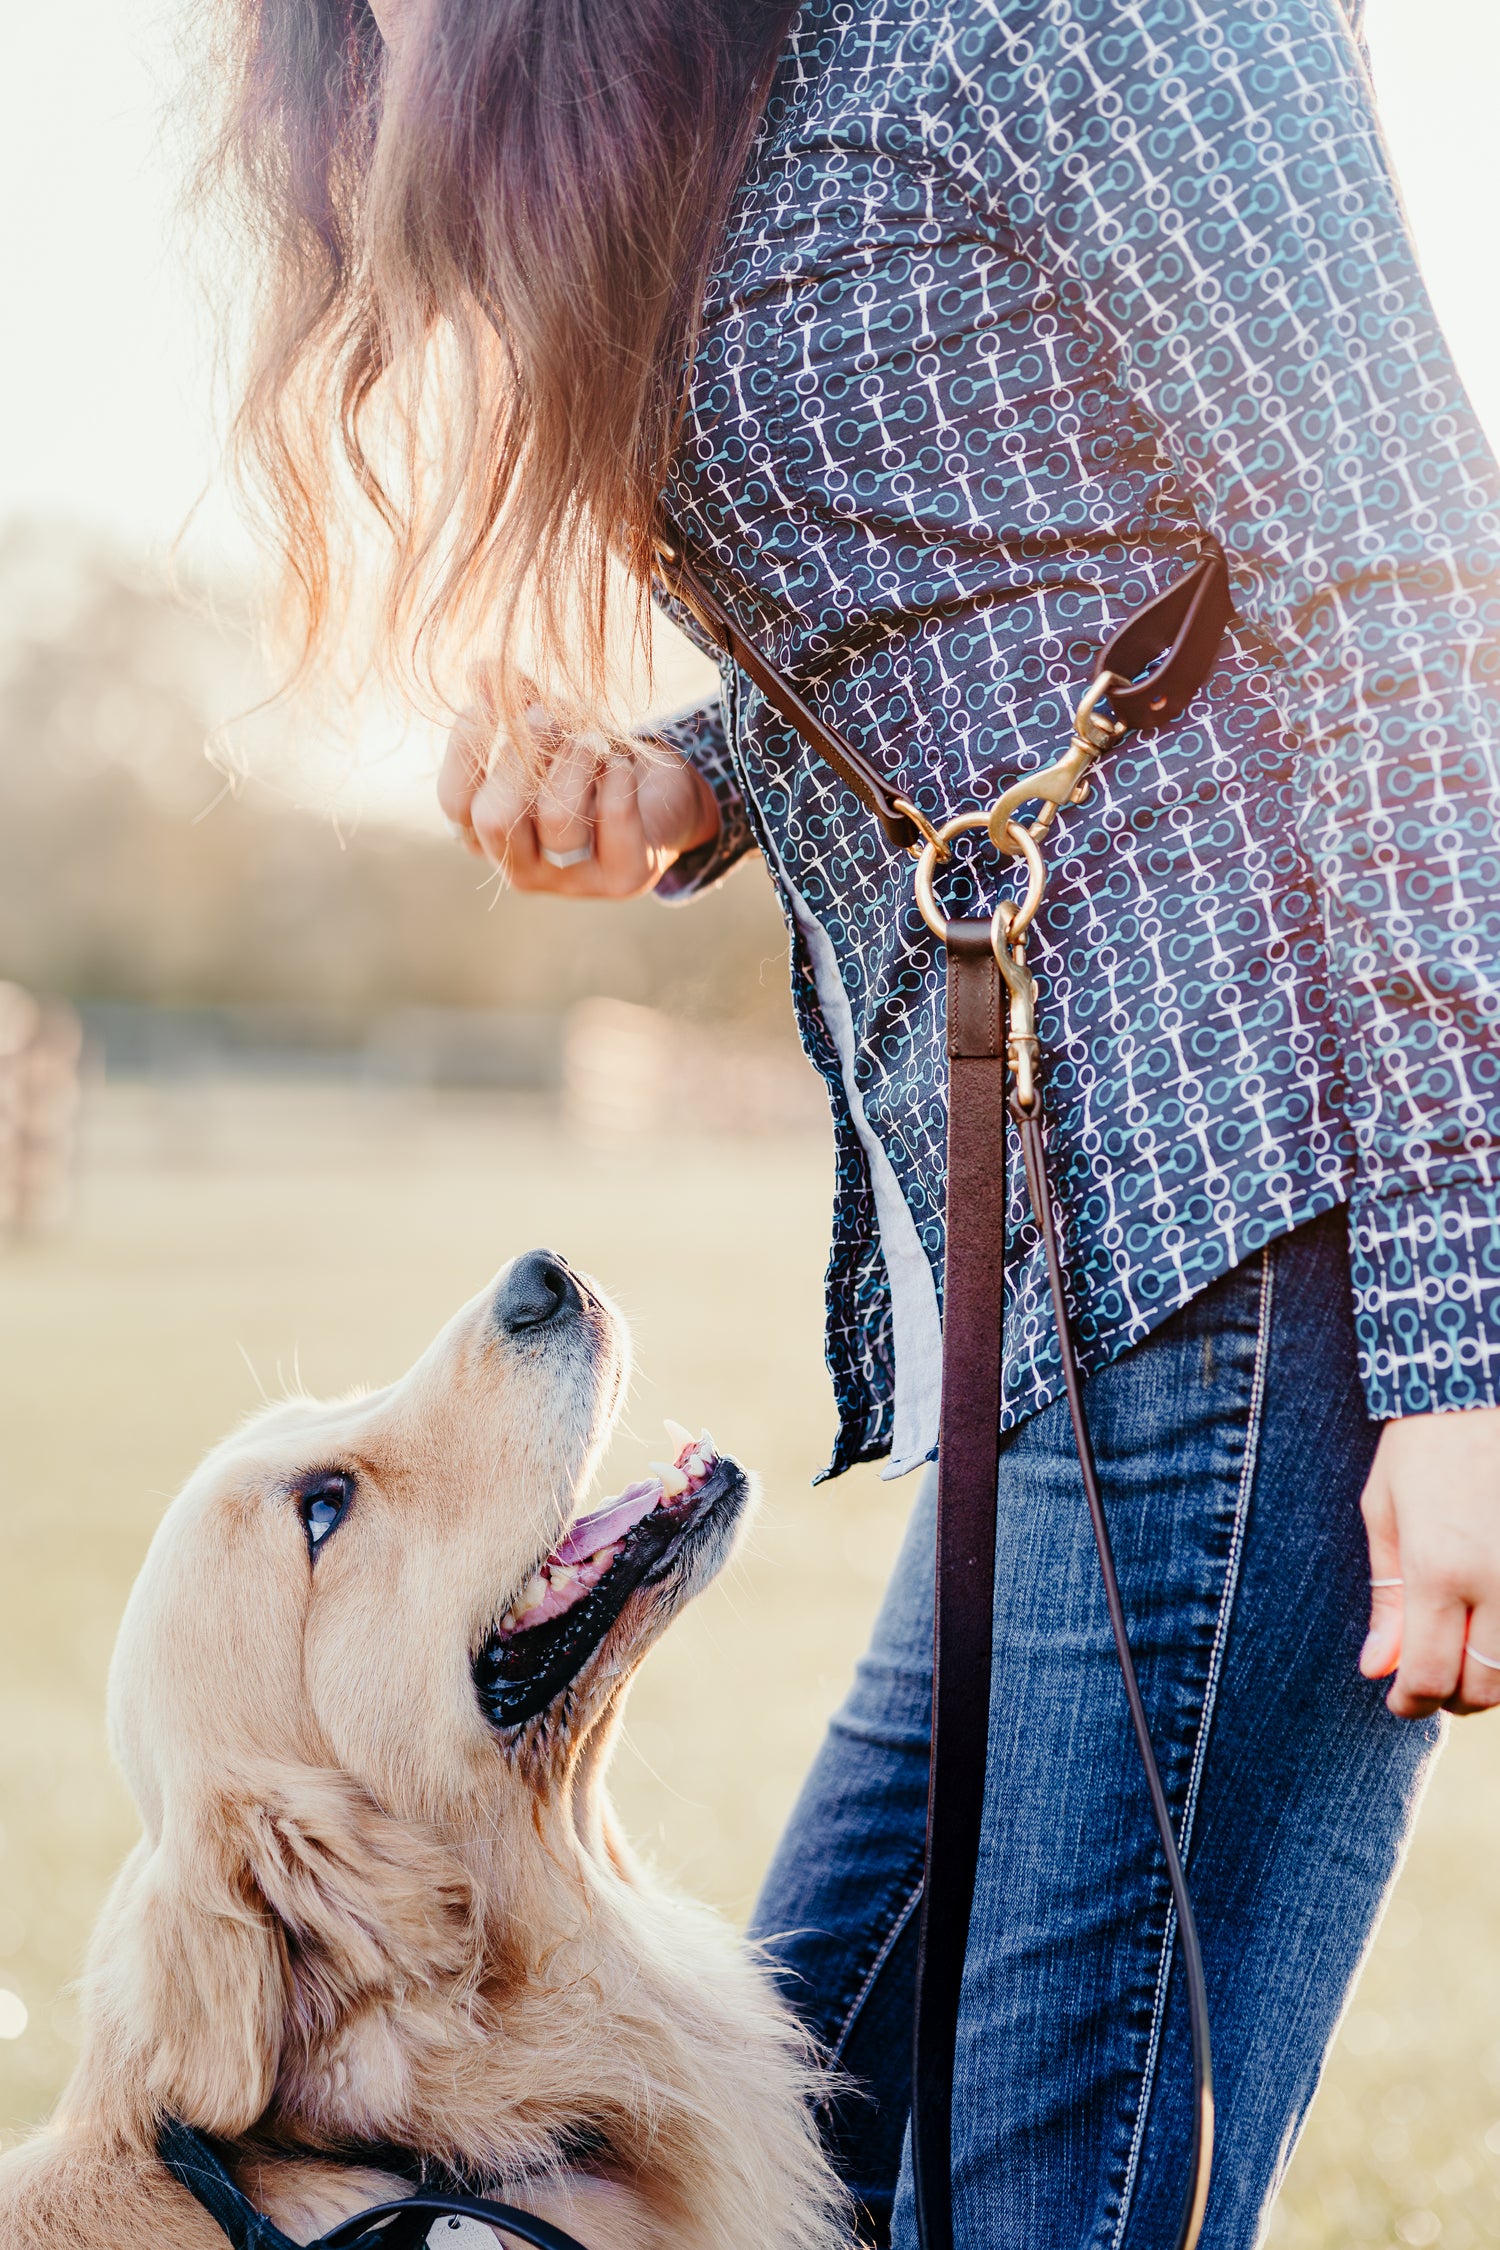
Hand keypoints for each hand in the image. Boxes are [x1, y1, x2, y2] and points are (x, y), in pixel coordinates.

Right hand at [436, 708, 719, 900]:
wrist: (660, 799)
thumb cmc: (589, 765)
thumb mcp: (551, 727)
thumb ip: (515, 702)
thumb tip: (480, 669)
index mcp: (487, 837)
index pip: (455, 804)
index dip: (466, 749)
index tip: (488, 702)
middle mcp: (521, 869)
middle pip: (496, 819)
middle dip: (521, 757)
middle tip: (547, 715)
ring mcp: (570, 882)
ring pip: (557, 821)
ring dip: (575, 763)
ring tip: (593, 740)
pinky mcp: (622, 879)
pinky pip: (613, 821)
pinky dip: (617, 780)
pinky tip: (623, 768)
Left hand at [1359, 1404, 1499, 1716]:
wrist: (1480, 1391)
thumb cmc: (1423, 1447)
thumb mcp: (1385, 1513)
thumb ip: (1387, 1596)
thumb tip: (1378, 1668)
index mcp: (1440, 1568)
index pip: (1431, 1675)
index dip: (1412, 1703)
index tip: (1400, 1703)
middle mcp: (1499, 1580)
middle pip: (1485, 1686)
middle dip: (1453, 1697)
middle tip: (1431, 1681)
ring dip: (1491, 1677)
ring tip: (1463, 1649)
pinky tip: (1491, 1623)